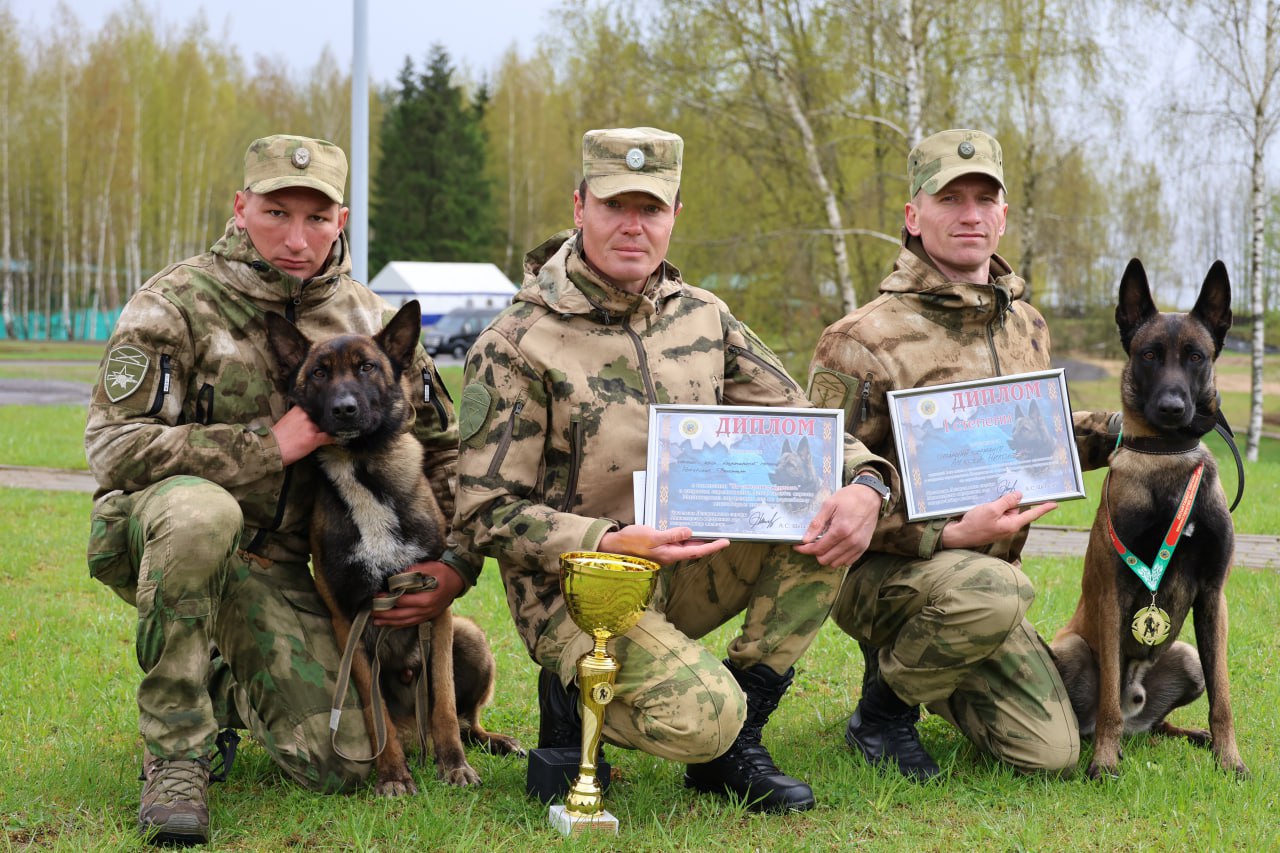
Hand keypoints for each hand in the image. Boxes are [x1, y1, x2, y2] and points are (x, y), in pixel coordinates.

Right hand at [271, 405, 332, 465]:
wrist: (270, 449)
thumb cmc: (276, 437)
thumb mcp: (287, 420)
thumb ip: (299, 417)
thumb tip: (310, 418)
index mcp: (298, 410)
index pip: (315, 407)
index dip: (321, 412)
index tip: (326, 413)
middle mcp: (305, 416)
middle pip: (322, 417)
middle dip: (324, 422)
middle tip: (327, 425)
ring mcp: (310, 427)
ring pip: (325, 427)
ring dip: (328, 430)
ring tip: (331, 433)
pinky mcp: (313, 438)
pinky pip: (328, 438)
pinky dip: (332, 439)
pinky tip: (335, 439)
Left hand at [371, 560, 464, 627]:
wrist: (458, 578)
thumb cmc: (442, 571)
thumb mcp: (427, 567)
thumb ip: (410, 573)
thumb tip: (394, 578)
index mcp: (425, 599)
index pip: (401, 601)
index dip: (387, 599)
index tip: (376, 595)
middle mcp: (426, 610)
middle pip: (401, 615)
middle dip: (384, 614)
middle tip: (371, 612)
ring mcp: (428, 614)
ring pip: (405, 622)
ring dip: (390, 622)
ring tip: (376, 622)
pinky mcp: (428, 616)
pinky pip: (412, 622)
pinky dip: (400, 624)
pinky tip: (390, 624)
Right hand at [598, 525, 730, 565]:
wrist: (615, 546)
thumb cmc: (632, 541)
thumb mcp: (652, 536)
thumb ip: (671, 535)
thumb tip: (689, 531)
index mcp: (670, 554)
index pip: (697, 551)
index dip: (712, 547)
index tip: (726, 542)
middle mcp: (670, 554)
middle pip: (694, 549)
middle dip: (709, 543)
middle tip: (723, 535)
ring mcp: (665, 550)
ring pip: (686, 545)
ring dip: (698, 539)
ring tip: (710, 531)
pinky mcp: (660, 545)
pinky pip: (677, 541)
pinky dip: (686, 536)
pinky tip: (689, 529)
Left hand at [793, 481, 881, 565]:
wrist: (870, 496)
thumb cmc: (849, 497)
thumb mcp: (829, 505)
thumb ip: (817, 523)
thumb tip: (806, 539)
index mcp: (841, 530)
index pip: (818, 548)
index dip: (805, 549)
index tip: (797, 547)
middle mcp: (851, 541)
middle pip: (825, 559)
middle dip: (815, 552)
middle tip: (812, 542)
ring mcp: (859, 546)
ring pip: (836, 563)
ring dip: (827, 556)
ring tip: (824, 543)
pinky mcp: (864, 547)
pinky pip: (847, 562)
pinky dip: (838, 557)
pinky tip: (835, 546)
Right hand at [939, 491, 1056, 549]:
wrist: (958, 536)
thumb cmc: (974, 525)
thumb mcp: (991, 509)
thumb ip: (1007, 502)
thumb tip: (1019, 495)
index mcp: (1012, 524)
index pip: (1032, 514)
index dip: (1044, 508)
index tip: (1055, 503)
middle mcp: (1008, 526)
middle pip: (1016, 508)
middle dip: (1011, 499)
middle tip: (1002, 493)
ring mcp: (1000, 526)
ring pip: (1005, 509)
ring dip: (999, 502)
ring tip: (986, 503)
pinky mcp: (992, 524)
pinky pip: (997, 512)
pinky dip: (993, 506)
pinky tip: (982, 506)